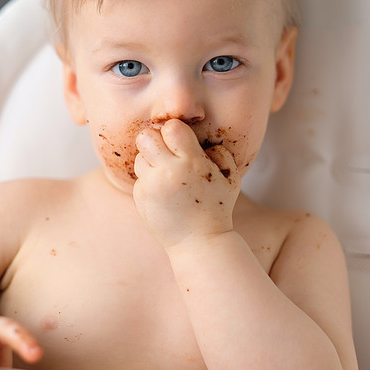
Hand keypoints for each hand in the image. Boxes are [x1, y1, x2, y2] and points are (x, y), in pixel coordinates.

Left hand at [133, 119, 240, 246]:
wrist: (198, 242)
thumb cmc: (217, 208)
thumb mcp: (230, 178)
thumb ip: (219, 152)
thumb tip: (200, 139)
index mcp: (191, 162)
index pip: (171, 127)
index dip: (175, 130)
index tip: (180, 140)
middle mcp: (167, 172)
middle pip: (146, 136)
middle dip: (155, 140)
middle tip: (165, 151)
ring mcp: (151, 185)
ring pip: (140, 156)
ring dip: (151, 160)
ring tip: (166, 173)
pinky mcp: (140, 197)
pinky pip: (139, 176)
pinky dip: (149, 179)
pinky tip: (163, 191)